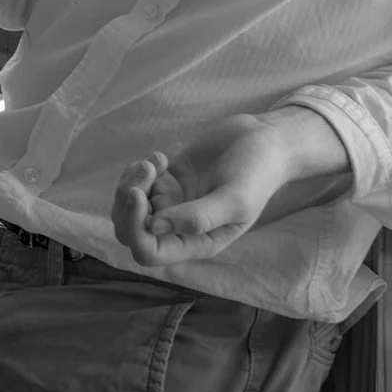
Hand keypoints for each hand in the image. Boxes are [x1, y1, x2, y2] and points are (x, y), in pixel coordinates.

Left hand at [109, 109, 349, 267]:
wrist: (264, 140)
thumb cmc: (257, 174)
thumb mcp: (234, 200)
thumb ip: (197, 218)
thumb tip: (153, 226)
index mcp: (196, 242)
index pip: (150, 251)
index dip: (136, 228)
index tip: (139, 194)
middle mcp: (179, 227)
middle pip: (131, 229)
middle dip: (127, 201)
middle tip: (148, 170)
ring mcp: (172, 202)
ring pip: (129, 206)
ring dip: (132, 181)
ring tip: (154, 162)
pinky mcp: (168, 180)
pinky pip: (137, 183)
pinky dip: (140, 169)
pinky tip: (161, 157)